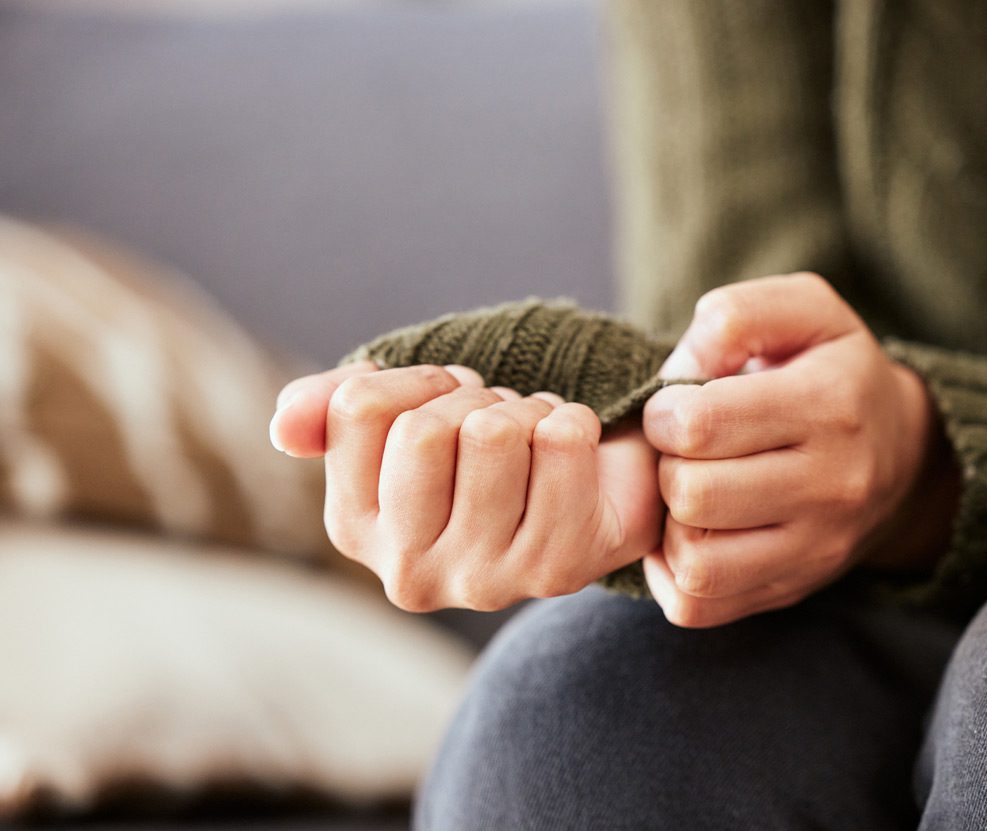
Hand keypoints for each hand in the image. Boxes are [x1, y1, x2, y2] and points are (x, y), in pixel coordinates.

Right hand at [269, 362, 661, 611]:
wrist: (595, 489)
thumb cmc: (488, 450)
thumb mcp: (402, 417)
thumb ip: (331, 407)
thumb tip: (286, 425)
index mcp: (354, 528)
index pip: (360, 408)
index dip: (420, 381)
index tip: (448, 402)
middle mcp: (407, 573)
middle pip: (424, 430)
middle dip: (472, 400)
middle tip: (497, 422)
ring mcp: (482, 581)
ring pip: (494, 433)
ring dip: (525, 411)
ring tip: (533, 440)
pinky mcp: (556, 570)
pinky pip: (562, 440)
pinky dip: (572, 421)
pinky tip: (572, 455)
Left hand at [641, 273, 959, 626]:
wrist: (904, 452)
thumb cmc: (832, 370)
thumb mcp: (804, 312)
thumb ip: (737, 316)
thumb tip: (680, 372)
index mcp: (830, 405)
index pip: (703, 424)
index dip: (664, 411)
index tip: (676, 407)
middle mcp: (833, 485)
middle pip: (693, 495)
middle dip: (665, 466)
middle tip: (681, 452)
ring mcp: (817, 549)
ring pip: (696, 561)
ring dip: (669, 525)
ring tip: (686, 493)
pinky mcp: (794, 590)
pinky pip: (699, 605)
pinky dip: (671, 574)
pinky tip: (685, 534)